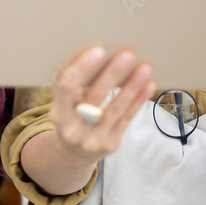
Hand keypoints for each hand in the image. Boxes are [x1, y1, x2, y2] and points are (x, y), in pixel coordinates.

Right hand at [47, 46, 154, 169]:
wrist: (73, 153)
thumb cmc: (71, 119)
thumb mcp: (64, 105)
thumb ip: (74, 86)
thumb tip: (95, 54)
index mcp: (58, 114)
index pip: (66, 88)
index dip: (81, 68)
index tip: (98, 50)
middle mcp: (74, 128)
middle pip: (94, 97)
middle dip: (112, 74)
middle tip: (126, 54)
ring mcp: (93, 138)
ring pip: (116, 108)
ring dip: (131, 86)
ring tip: (143, 68)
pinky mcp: (111, 143)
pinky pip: (127, 118)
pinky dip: (138, 100)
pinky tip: (147, 85)